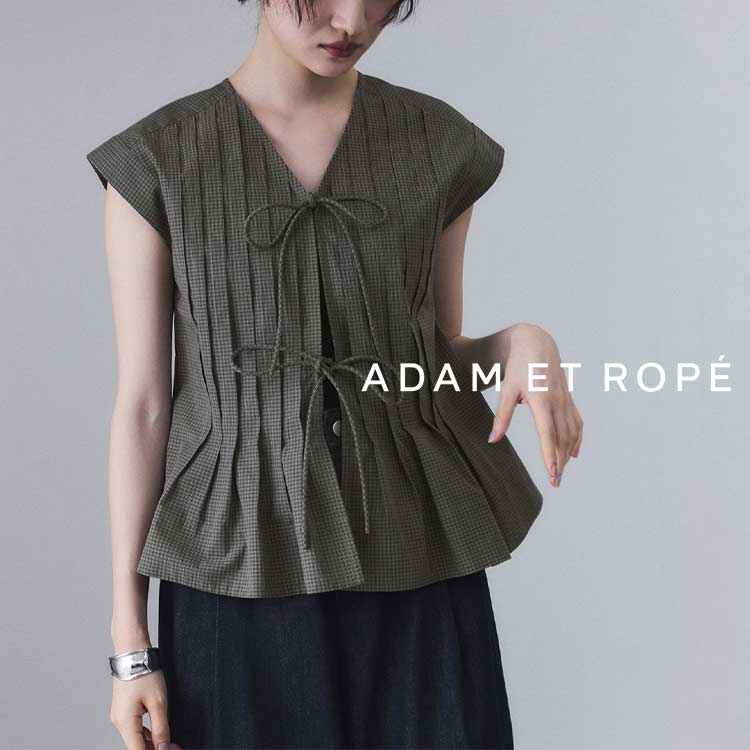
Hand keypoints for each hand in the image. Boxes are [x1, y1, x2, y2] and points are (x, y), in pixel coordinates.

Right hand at [110, 669, 180, 749]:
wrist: (133, 652)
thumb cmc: (144, 672)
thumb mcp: (158, 701)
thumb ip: (161, 727)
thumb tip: (163, 748)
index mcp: (125, 722)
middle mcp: (119, 722)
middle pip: (136, 746)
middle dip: (155, 748)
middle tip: (174, 746)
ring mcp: (120, 716)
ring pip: (136, 738)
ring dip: (152, 742)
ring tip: (170, 742)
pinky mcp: (124, 710)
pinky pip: (135, 727)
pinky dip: (147, 732)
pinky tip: (159, 733)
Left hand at [488, 323, 582, 485]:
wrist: (535, 343)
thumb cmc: (518, 366)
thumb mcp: (506, 390)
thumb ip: (501, 416)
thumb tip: (493, 440)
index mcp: (542, 400)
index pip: (548, 434)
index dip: (551, 455)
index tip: (553, 474)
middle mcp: (557, 402)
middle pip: (562, 437)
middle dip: (560, 461)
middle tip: (556, 482)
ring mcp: (565, 400)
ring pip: (571, 432)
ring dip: (568, 452)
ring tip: (561, 470)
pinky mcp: (568, 398)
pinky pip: (576, 422)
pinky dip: (576, 438)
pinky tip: (574, 452)